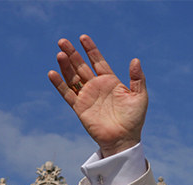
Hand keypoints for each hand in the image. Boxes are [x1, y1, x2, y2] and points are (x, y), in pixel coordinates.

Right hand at [48, 35, 147, 156]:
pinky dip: (59, 84)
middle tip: (63, 41)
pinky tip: (52, 73)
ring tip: (60, 53)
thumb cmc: (134, 119)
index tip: (83, 37)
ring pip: (72, 77)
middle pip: (81, 66)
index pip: (98, 62)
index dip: (91, 50)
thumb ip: (138, 79)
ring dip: (65, 65)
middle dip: (73, 53)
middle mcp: (96, 87)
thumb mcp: (140, 97)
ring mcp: (87, 96)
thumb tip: (136, 60)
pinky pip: (67, 93)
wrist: (124, 139)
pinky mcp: (79, 107)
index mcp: (110, 82)